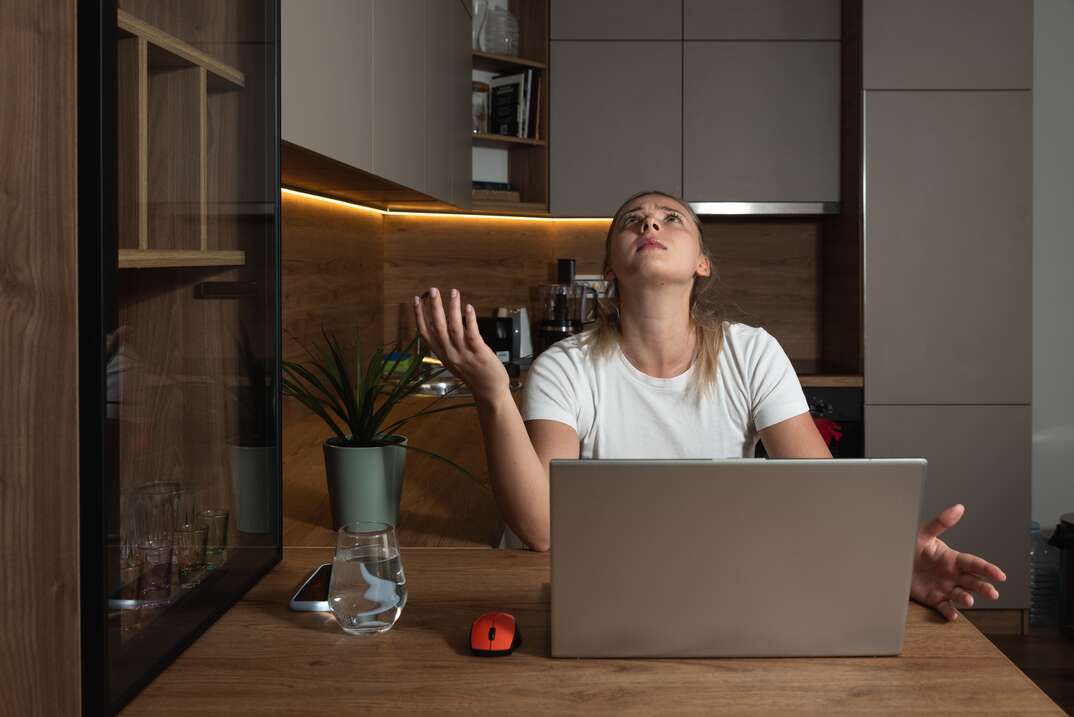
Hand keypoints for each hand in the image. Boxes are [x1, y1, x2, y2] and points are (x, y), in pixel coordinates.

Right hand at [413, 287, 508, 401]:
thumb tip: (442, 324)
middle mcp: (450, 353)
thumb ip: (447, 345)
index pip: (425, 333)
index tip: (417, 300)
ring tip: (453, 292)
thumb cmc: (473, 374)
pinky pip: (472, 334)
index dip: (419, 316)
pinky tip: (469, 308)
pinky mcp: (479, 353)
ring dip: (453, 308)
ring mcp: (464, 354)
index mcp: (442, 354)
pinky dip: (470, 320)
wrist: (489, 392)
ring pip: (454, 328)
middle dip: (434, 307)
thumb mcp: (454, 361)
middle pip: (438, 327)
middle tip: (433, 290)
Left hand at [909, 504, 1005, 620]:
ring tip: (968, 600)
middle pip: (973, 582)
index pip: (974, 564)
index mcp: (952, 559)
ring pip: (961, 595)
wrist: (891, 560)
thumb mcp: (924, 533)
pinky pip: (944, 607)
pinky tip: (952, 615)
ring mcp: (944, 587)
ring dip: (966, 598)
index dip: (987, 569)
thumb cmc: (910, 545)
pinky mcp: (933, 598)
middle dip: (984, 587)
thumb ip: (941, 522)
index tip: (1000, 575)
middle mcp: (952, 575)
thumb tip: (958, 508)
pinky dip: (949, 612)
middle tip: (992, 593)